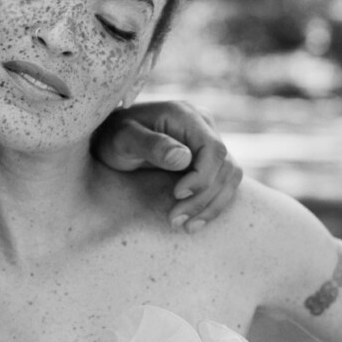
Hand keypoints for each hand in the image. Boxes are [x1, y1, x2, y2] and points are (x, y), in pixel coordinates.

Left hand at [92, 100, 241, 231]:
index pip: (213, 149)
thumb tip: (184, 158)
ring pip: (229, 177)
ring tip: (185, 226)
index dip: (203, 177)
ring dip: (211, 205)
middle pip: (225, 166)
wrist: (112, 137)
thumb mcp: (124, 139)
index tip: (178, 195)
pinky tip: (194, 221)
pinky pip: (223, 182)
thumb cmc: (114, 135)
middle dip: (204, 197)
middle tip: (176, 219)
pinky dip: (212, 203)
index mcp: (186, 115)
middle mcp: (204, 125)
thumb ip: (151, 145)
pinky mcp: (208, 158)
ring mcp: (208, 141)